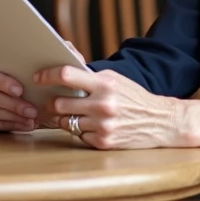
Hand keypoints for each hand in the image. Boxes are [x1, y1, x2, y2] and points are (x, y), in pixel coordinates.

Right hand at [0, 57, 39, 132]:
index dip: (3, 83)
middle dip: (14, 106)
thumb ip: (19, 69)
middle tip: (32, 111)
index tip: (20, 91)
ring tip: (32, 120)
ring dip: (15, 118)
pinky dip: (12, 125)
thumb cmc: (11, 72)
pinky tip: (25, 125)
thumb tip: (39, 74)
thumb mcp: (13, 66)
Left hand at [33, 59, 182, 149]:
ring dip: (64, 118)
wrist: (162, 121)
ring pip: (65, 122)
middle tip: (52, 100)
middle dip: (52, 102)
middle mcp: (103, 105)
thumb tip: (64, 57)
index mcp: (105, 84)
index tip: (37, 77)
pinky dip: (80, 131)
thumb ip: (89, 74)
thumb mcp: (115, 80)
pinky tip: (91, 126)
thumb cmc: (134, 97)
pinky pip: (78, 136)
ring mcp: (103, 126)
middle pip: (59, 103)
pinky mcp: (103, 143)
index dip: (47, 75)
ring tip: (71, 113)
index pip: (67, 75)